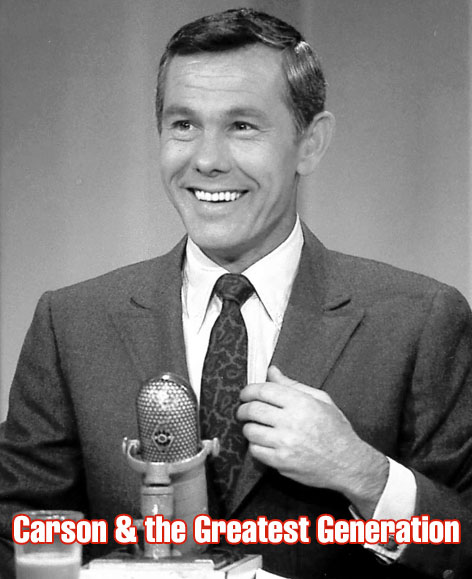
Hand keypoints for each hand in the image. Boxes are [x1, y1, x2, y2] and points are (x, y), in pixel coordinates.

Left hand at [237, 366, 388, 517]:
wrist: (347, 463)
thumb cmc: (335, 429)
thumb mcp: (320, 400)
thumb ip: (293, 384)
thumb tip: (271, 371)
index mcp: (300, 403)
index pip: (264, 390)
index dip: (249, 390)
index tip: (245, 394)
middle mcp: (290, 422)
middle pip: (253, 409)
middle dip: (242, 409)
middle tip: (243, 410)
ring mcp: (284, 443)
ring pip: (250, 431)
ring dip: (248, 427)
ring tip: (254, 426)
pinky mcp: (281, 462)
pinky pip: (255, 451)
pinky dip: (255, 445)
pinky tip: (263, 442)